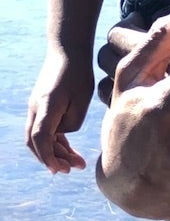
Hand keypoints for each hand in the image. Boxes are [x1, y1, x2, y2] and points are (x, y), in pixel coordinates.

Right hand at [25, 50, 94, 173]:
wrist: (67, 50)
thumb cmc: (79, 72)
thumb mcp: (83, 97)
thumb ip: (73, 120)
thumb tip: (65, 134)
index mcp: (47, 105)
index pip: (41, 138)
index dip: (48, 156)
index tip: (58, 170)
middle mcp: (36, 108)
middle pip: (36, 142)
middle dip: (52, 159)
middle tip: (71, 170)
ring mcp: (36, 108)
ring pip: (40, 138)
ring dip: (56, 152)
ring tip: (77, 165)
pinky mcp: (42, 108)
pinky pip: (45, 130)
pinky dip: (56, 142)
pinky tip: (69, 152)